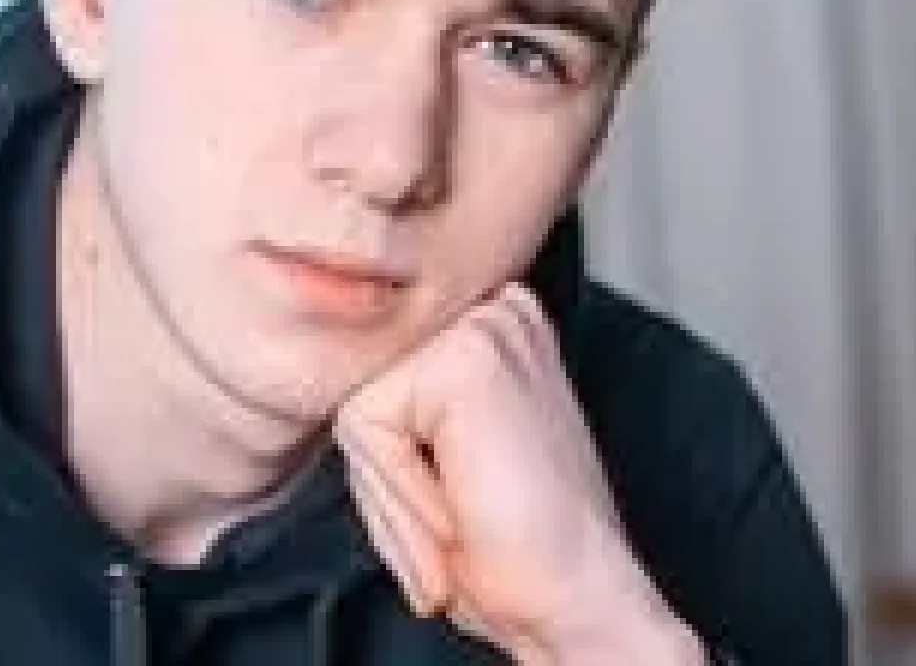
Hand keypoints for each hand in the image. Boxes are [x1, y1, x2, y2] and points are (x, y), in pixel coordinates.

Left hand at [333, 282, 705, 663]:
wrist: (577, 603)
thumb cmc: (512, 549)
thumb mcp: (442, 457)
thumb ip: (403, 407)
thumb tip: (338, 388)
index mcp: (492, 331)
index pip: (380, 386)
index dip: (398, 466)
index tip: (460, 508)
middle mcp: (495, 312)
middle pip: (365, 395)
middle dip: (391, 481)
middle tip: (460, 521)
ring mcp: (485, 325)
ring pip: (360, 413)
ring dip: (396, 497)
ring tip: (462, 518)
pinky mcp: (467, 354)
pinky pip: (364, 426)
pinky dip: (400, 492)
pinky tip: (461, 509)